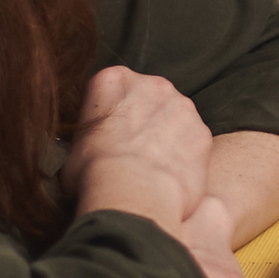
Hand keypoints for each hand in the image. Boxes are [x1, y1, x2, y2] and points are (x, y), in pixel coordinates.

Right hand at [66, 67, 214, 229]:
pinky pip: (193, 141)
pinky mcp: (203, 132)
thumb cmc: (92, 175)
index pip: (111, 88)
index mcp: (112, 80)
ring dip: (167, 137)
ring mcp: (182, 106)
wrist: (132, 197)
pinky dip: (185, 156)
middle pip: (148, 98)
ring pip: (175, 118)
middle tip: (131, 152)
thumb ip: (92, 132)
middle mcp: (151, 84)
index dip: (109, 114)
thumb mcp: (75, 146)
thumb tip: (95, 145)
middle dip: (143, 120)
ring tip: (151, 168)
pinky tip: (170, 176)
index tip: (106, 135)